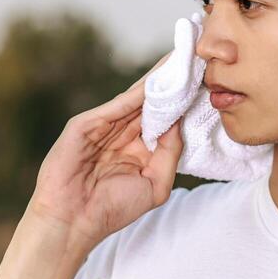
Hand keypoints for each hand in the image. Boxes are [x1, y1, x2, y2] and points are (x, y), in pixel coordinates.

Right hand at [27, 51, 183, 250]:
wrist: (73, 223)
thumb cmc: (111, 210)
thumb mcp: (155, 184)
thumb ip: (170, 154)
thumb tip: (179, 121)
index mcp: (136, 148)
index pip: (162, 118)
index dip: (181, 100)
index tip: (204, 80)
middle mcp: (120, 133)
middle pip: (150, 101)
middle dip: (171, 81)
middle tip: (196, 55)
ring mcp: (101, 127)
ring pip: (134, 98)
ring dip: (156, 80)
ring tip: (180, 58)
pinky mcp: (85, 125)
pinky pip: (115, 107)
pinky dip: (135, 94)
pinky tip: (156, 81)